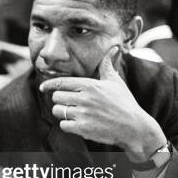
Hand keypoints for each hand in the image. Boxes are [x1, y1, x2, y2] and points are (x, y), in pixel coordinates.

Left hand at [40, 46, 166, 160]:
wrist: (134, 128)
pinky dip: (67, 125)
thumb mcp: (115, 82)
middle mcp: (85, 98)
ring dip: (62, 113)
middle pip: (57, 97)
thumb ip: (107, 66)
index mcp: (90, 85)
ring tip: (72, 113)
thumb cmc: (125, 103)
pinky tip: (76, 124)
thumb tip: (114, 49)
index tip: (43, 88)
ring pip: (58, 111)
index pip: (61, 83)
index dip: (49, 85)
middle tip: (68, 103)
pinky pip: (63, 125)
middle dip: (60, 101)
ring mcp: (83, 114)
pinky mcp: (83, 129)